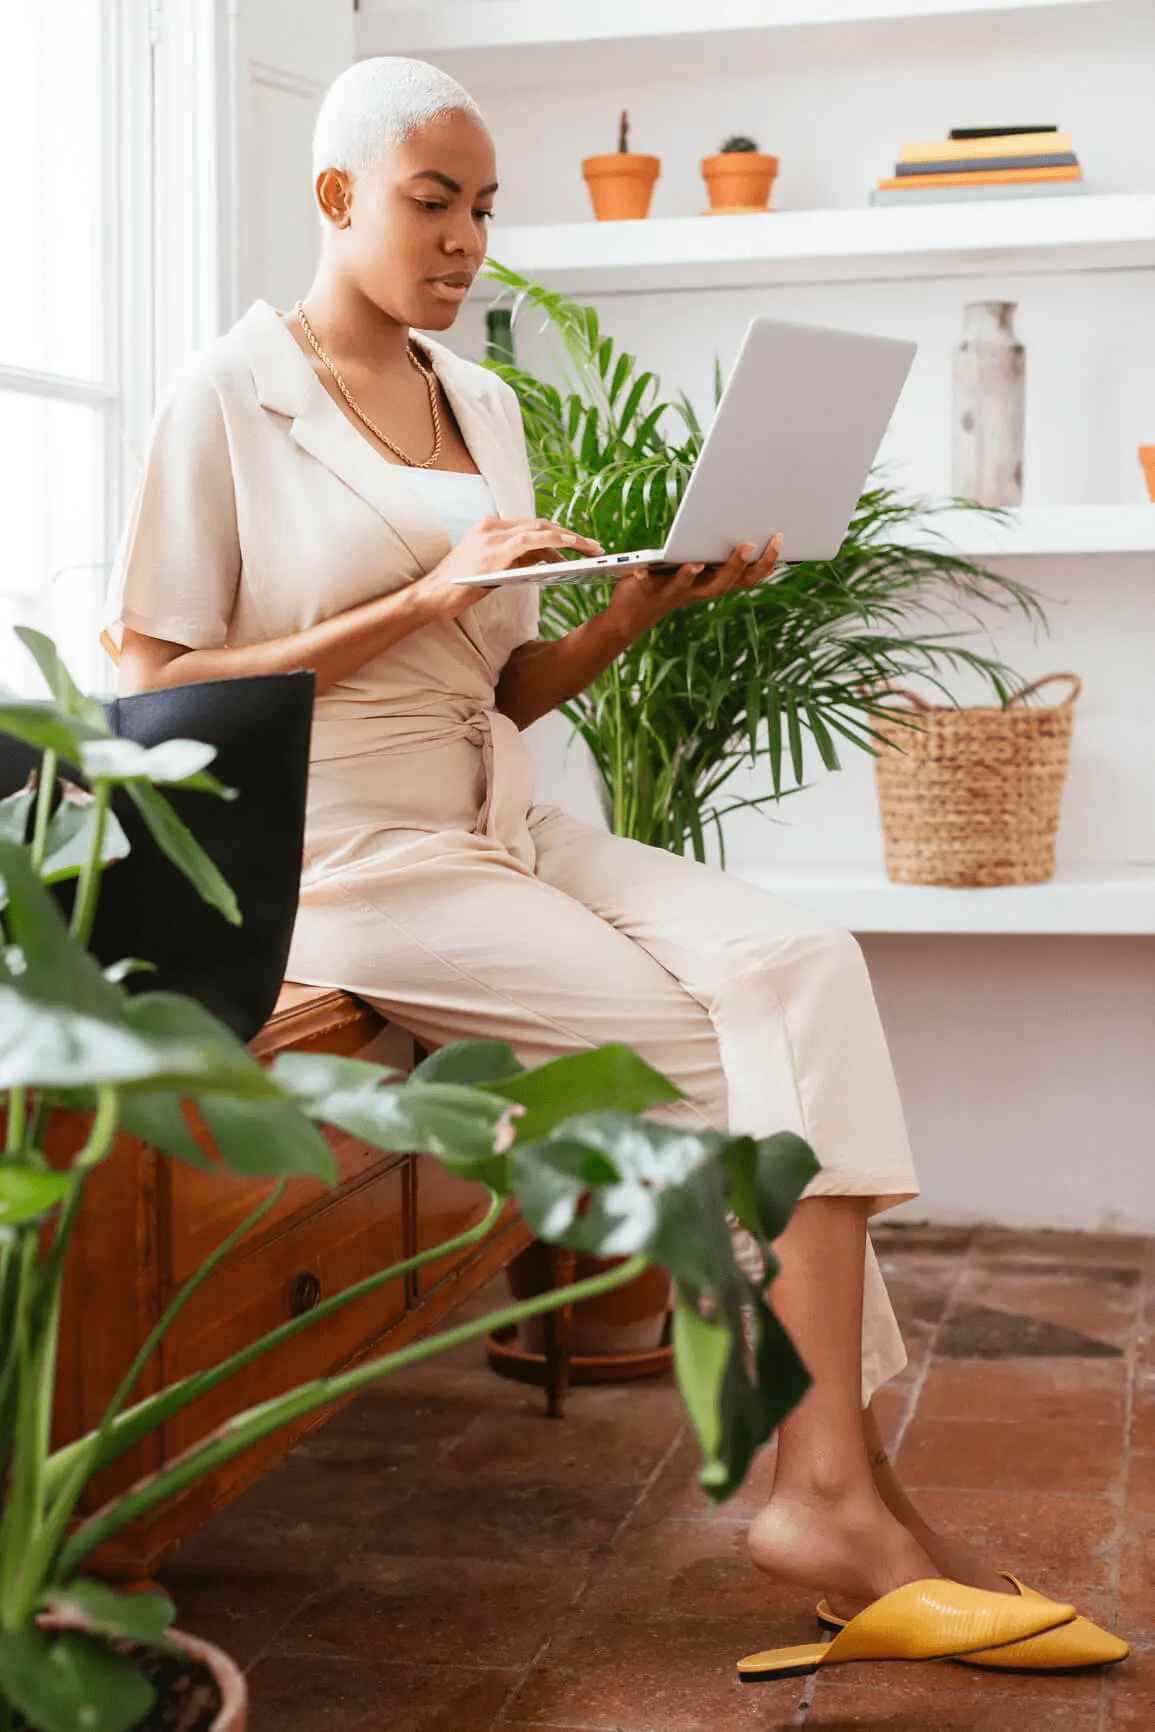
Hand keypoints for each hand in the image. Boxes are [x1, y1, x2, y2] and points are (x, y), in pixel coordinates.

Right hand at [413, 516, 602, 620]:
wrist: (433, 595)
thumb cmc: (460, 588)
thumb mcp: (491, 570)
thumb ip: (515, 560)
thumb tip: (544, 560)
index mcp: (489, 528)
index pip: (530, 527)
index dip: (556, 534)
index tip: (577, 543)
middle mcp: (492, 526)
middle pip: (539, 524)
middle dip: (569, 535)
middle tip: (593, 547)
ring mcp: (494, 535)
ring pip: (540, 529)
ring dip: (569, 538)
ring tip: (591, 550)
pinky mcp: (497, 549)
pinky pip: (533, 539)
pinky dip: (554, 540)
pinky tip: (572, 545)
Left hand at [605, 534, 783, 636]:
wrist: (632, 615)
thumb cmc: (670, 582)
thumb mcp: (697, 565)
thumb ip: (714, 550)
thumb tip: (737, 517)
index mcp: (714, 582)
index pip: (747, 576)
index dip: (766, 561)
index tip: (779, 537)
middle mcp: (698, 591)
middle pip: (723, 583)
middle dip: (737, 565)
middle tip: (749, 546)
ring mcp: (674, 593)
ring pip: (688, 587)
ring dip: (692, 574)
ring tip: (696, 563)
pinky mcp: (647, 591)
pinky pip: (647, 585)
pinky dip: (645, 577)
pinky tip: (641, 569)